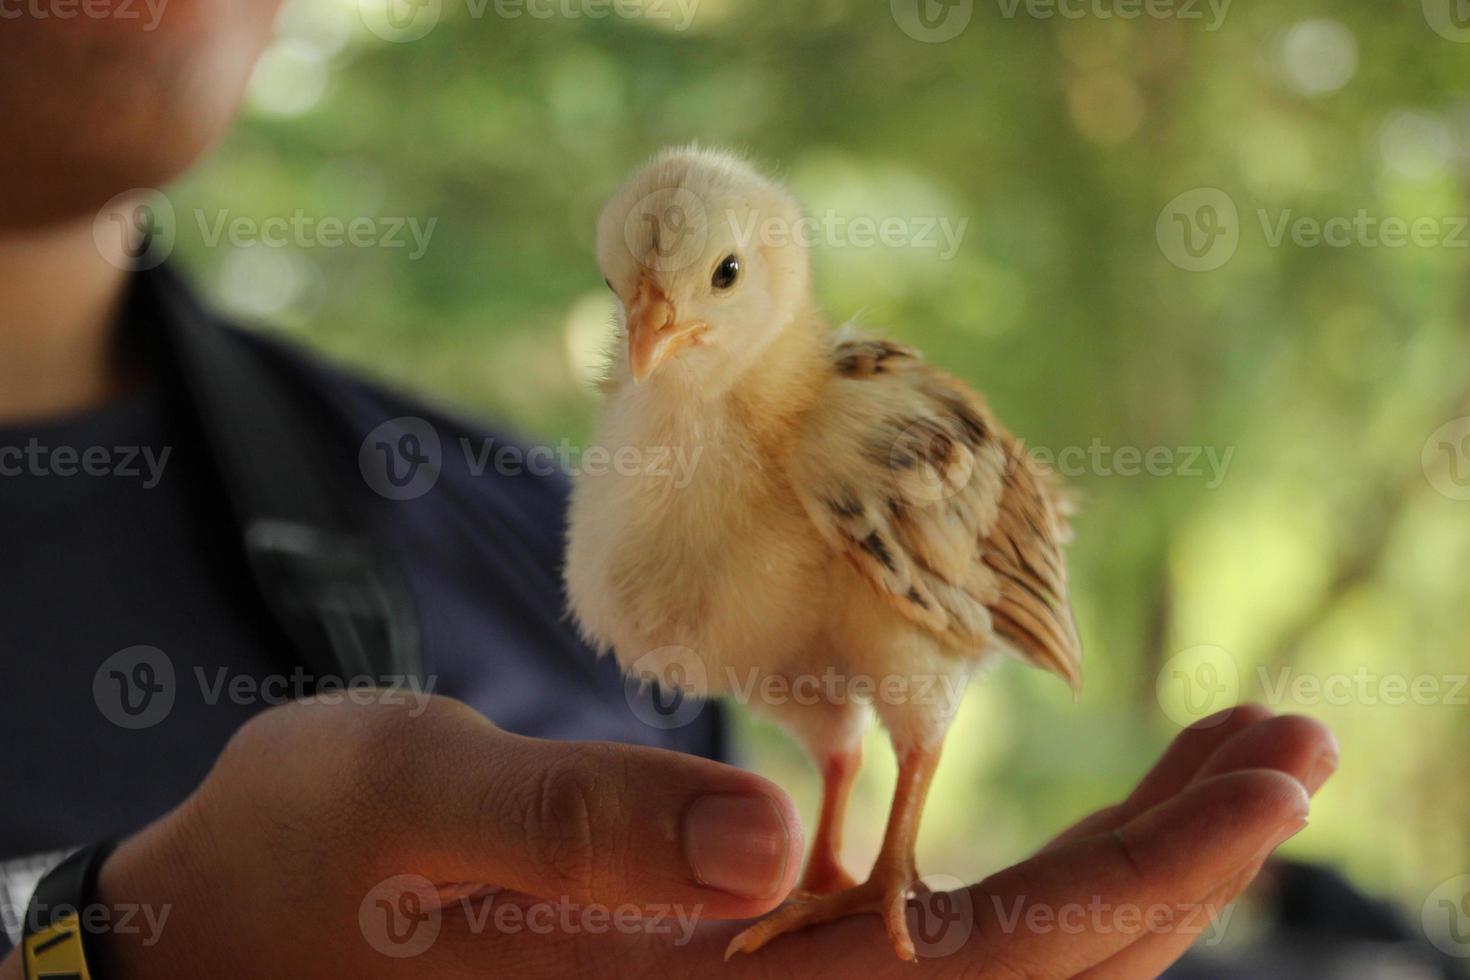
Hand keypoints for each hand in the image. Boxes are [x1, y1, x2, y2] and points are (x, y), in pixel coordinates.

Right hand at [0, 699, 1333, 978]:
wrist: (216, 937)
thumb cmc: (287, 872)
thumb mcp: (404, 808)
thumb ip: (573, 826)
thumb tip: (768, 834)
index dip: (1137, 884)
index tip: (1264, 779)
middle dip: (1171, 866)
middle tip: (1288, 743)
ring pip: (985, 964)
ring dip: (1117, 864)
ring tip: (1225, 753)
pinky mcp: (721, 956)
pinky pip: (913, 937)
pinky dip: (1017, 867)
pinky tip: (1078, 814)